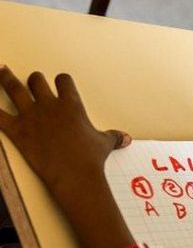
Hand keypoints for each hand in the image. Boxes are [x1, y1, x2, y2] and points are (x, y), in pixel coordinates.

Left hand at [0, 65, 130, 192]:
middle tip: (32, 83)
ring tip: (1, 72)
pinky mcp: (17, 131)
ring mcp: (31, 116)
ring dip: (6, 79)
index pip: (63, 80)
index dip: (60, 80)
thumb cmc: (91, 158)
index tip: (59, 83)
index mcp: (71, 104)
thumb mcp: (105, 144)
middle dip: (34, 80)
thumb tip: (125, 138)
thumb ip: (113, 136)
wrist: (75, 175)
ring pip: (14, 88)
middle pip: (36, 80)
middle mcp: (49, 105)